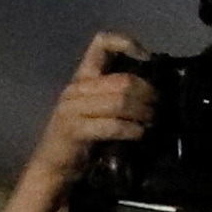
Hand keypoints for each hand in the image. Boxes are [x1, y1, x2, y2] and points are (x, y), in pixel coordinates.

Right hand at [0, 31, 158, 211]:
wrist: (53, 168)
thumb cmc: (82, 138)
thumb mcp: (98, 110)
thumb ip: (117, 94)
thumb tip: (156, 87)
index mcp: (83, 79)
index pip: (101, 44)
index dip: (126, 43)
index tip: (146, 58)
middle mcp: (76, 89)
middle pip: (123, 80)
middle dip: (148, 93)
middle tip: (159, 107)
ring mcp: (72, 109)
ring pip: (121, 100)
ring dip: (144, 112)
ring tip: (152, 121)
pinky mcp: (74, 130)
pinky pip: (113, 125)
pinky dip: (132, 129)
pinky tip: (139, 135)